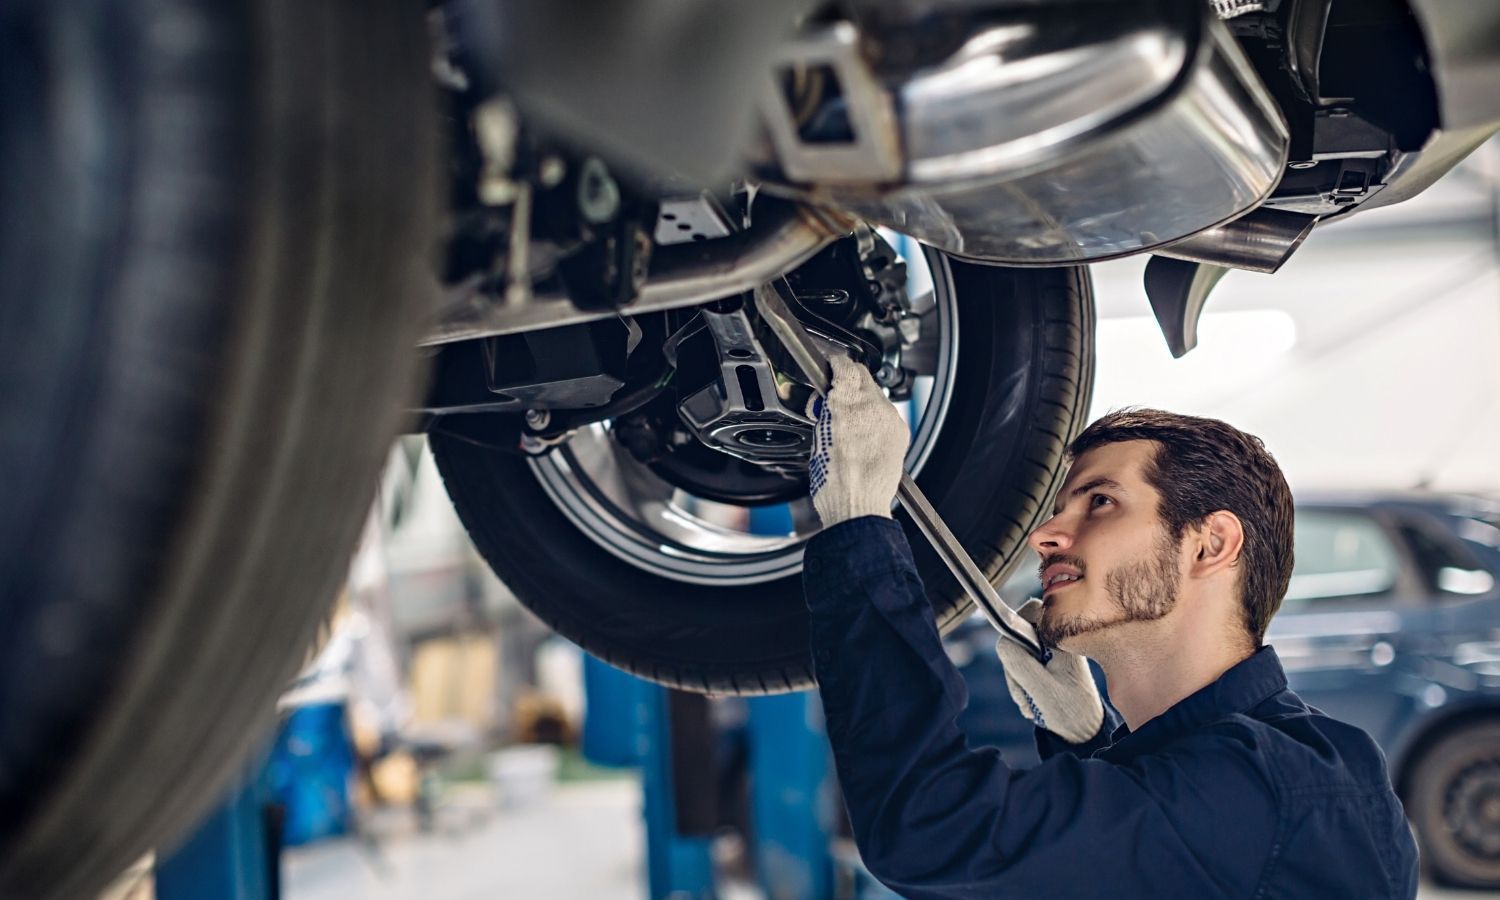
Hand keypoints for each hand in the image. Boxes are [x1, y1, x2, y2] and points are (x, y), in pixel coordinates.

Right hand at [807, 354, 909, 527]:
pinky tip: (862, 433)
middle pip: (863, 376)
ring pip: (875, 394)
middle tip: (832, 397)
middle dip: (847, 381)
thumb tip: (827, 400)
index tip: (829, 366)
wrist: (858, 507)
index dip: (835, 364)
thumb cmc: (834, 483)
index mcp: (847, 405)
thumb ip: (825, 411)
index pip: (845, 366)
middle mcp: (873, 407)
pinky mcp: (900, 432)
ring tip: (846, 421)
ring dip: (861, 399)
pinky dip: (874, 416)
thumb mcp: (817, 437)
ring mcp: (890, 420)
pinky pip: (886, 413)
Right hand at [994, 600, 1104, 743]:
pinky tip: (1034, 700)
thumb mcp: (1040, 687)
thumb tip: (1002, 641)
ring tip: (1032, 700)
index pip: (1030, 611)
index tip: (1015, 655)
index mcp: (1061, 638)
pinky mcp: (1047, 664)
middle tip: (1025, 689)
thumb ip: (1018, 661)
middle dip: (1015, 664)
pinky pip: (1022, 666)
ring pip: (1016, 653)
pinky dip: (1022, 684)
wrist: (1082, 730)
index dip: (1014, 627)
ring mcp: (1051, 652)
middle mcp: (1057, 640)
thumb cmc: (1069, 710)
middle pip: (1017, 635)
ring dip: (1017, 679)